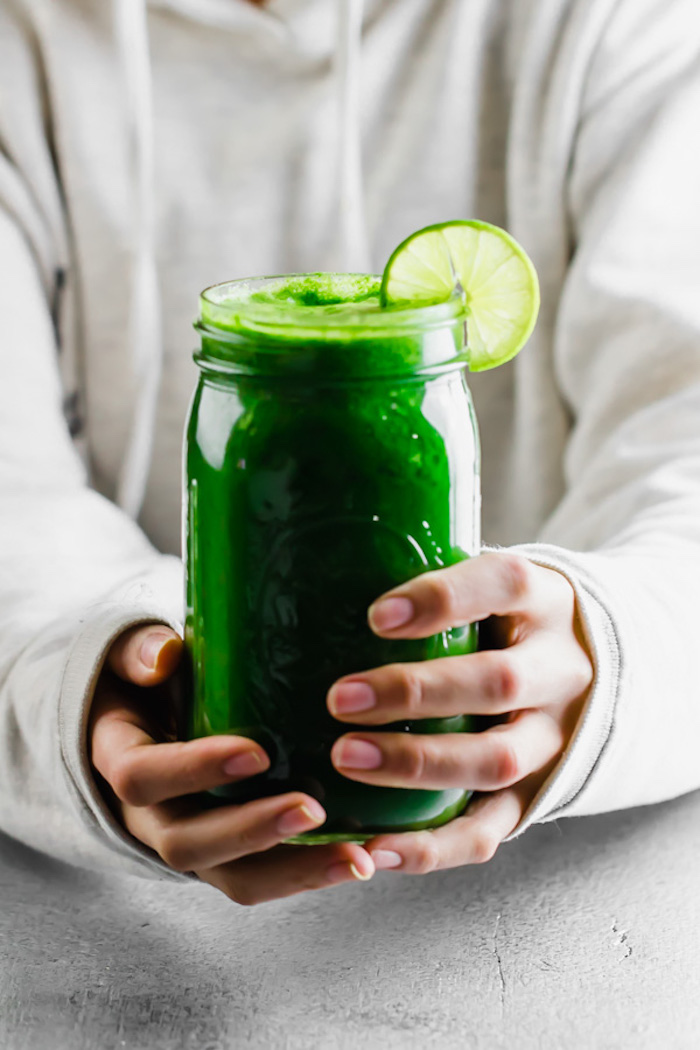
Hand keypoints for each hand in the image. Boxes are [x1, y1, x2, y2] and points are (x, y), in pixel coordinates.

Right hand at [89, 625, 374, 903]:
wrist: (144, 723)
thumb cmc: (146, 684)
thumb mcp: (131, 658)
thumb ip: (142, 652)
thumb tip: (164, 655)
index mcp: (121, 761)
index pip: (144, 777)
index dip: (196, 769)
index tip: (257, 753)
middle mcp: (149, 817)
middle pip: (187, 844)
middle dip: (252, 831)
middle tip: (312, 808)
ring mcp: (192, 842)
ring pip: (232, 877)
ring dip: (295, 872)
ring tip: (356, 857)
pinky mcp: (229, 856)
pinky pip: (264, 878)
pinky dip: (312, 872)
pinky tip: (364, 857)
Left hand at [327, 553, 593, 874]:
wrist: (588, 667)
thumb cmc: (503, 617)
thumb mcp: (488, 585)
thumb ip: (431, 586)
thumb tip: (320, 577)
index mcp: (545, 602)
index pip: (505, 585)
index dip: (444, 600)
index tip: (377, 615)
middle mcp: (560, 670)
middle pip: (499, 683)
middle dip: (417, 693)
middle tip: (340, 698)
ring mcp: (553, 738)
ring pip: (498, 760)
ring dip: (418, 764)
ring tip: (347, 758)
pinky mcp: (534, 795)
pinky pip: (490, 831)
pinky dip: (433, 847)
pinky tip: (376, 848)